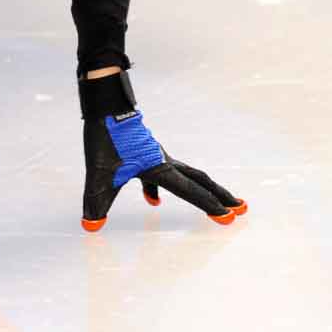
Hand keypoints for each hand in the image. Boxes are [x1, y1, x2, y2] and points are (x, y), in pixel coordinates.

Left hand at [77, 71, 244, 231]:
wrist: (104, 105)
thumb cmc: (105, 136)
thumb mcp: (99, 173)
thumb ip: (96, 201)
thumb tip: (91, 226)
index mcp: (159, 168)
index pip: (191, 191)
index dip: (210, 206)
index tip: (229, 217)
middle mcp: (164, 161)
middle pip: (200, 180)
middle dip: (220, 196)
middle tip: (240, 208)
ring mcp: (156, 155)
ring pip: (186, 175)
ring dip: (200, 190)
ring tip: (213, 204)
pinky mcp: (146, 152)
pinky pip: (162, 174)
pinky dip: (162, 188)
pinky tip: (152, 200)